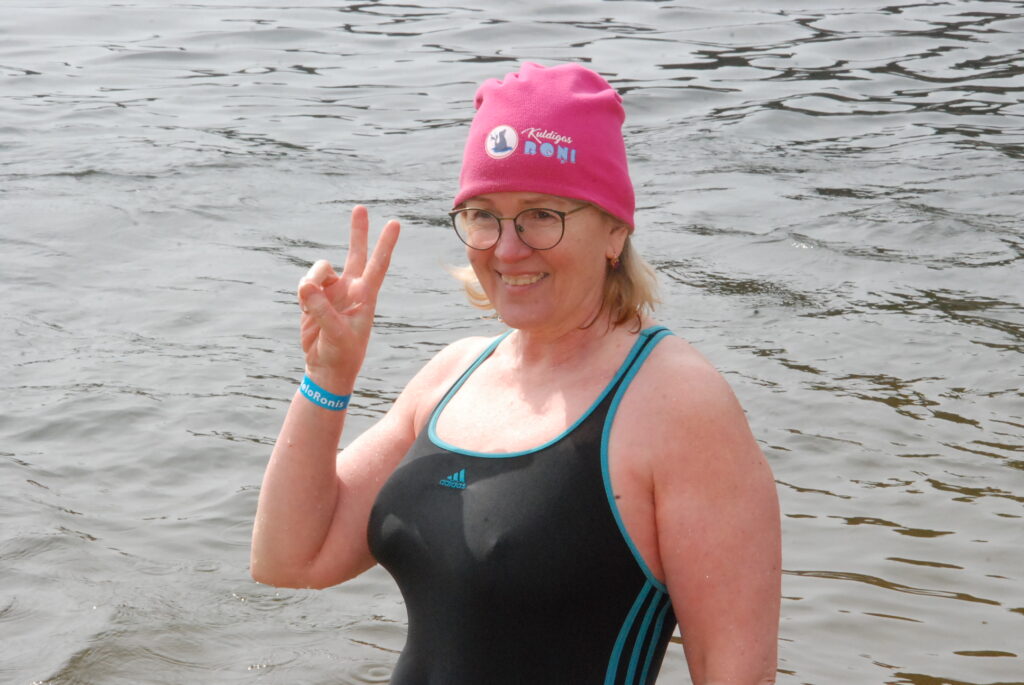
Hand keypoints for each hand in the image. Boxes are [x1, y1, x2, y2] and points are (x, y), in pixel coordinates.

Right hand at [297, 206, 399, 389]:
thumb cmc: (341, 354)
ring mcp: (331, 291)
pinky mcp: (313, 297)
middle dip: (357, 231)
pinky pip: (304, 284)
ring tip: (312, 306)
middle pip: (355, 252)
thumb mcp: (336, 334)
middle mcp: (350, 289)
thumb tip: (306, 285)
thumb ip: (322, 309)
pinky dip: (302, 296)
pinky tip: (308, 313)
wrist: (325, 368)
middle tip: (361, 208)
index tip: (395, 223)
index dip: (386, 244)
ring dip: (312, 281)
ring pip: (318, 270)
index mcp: (365, 296)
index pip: (378, 265)